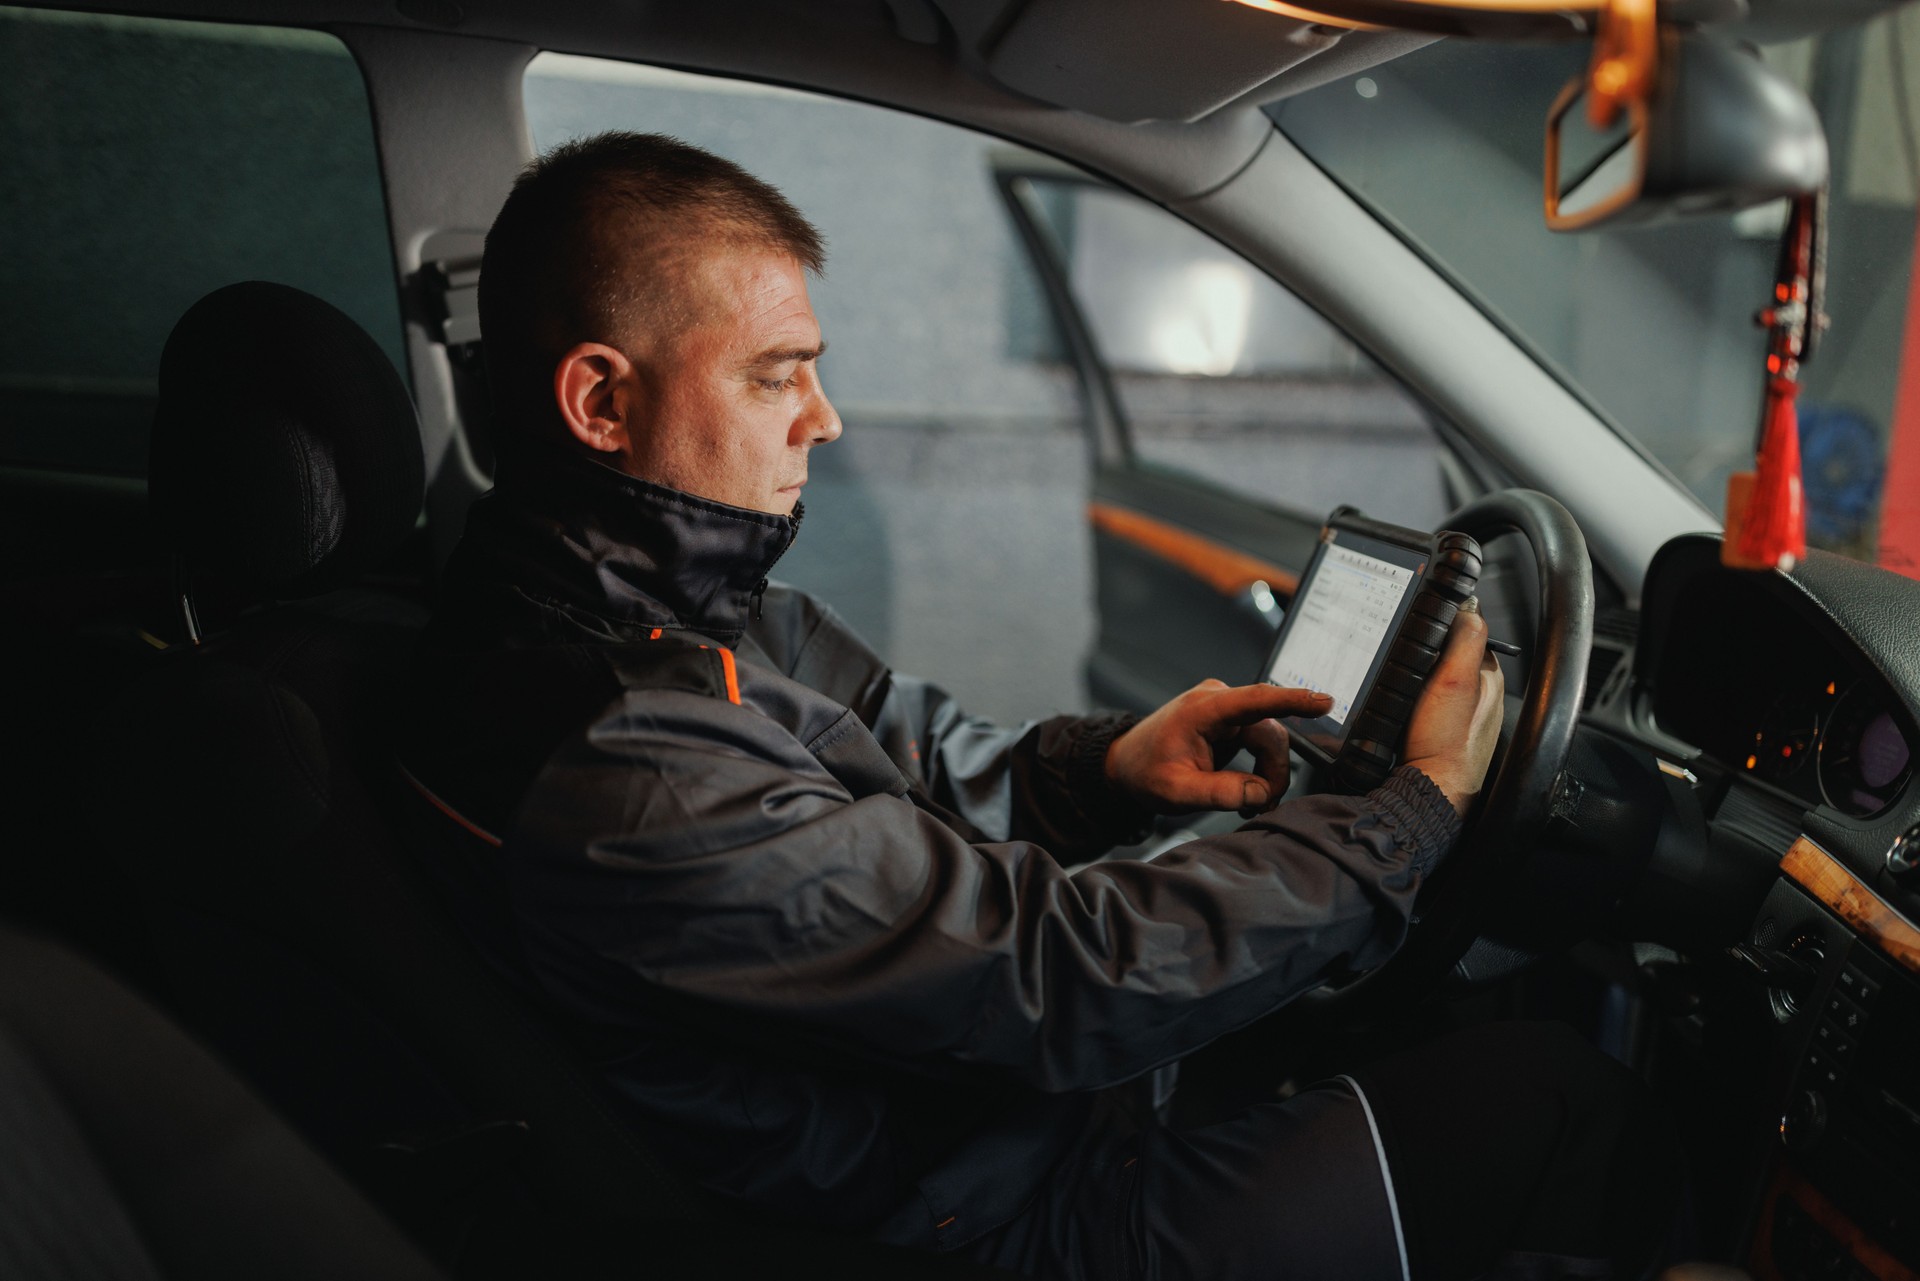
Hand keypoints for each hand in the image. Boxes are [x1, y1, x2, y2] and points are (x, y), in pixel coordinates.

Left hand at [1105, 680, 1334, 815]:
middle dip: (1273, 772)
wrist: (1127, 764)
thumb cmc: (1146, 773)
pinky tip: (1248, 790)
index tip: (1324, 702)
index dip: (1293, 701)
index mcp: (1203, 709)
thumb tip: (1261, 793)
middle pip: (1270, 733)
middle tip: (1260, 806)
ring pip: (1270, 740)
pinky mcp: (1231, 721)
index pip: (1257, 700)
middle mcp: (1219, 701)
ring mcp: (1226, 708)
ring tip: (1250, 803)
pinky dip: (1261, 768)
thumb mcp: (1177, 792)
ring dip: (1268, 773)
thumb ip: (1220, 793)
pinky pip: (1261, 742)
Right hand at [1401, 598, 1504, 815]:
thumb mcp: (1455, 681)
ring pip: (1435, 681)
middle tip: (1408, 670)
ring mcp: (1462, 716)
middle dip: (1427, 657)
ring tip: (1405, 693)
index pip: (1466, 634)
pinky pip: (1427, 705)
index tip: (1419, 635)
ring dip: (1417, 680)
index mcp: (1489, 678)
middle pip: (1448, 657)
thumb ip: (1466, 640)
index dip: (1441, 630)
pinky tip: (1405, 712)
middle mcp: (1480, 696)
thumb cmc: (1444, 744)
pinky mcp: (1443, 732)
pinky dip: (1414, 703)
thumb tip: (1469, 606)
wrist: (1429, 791)